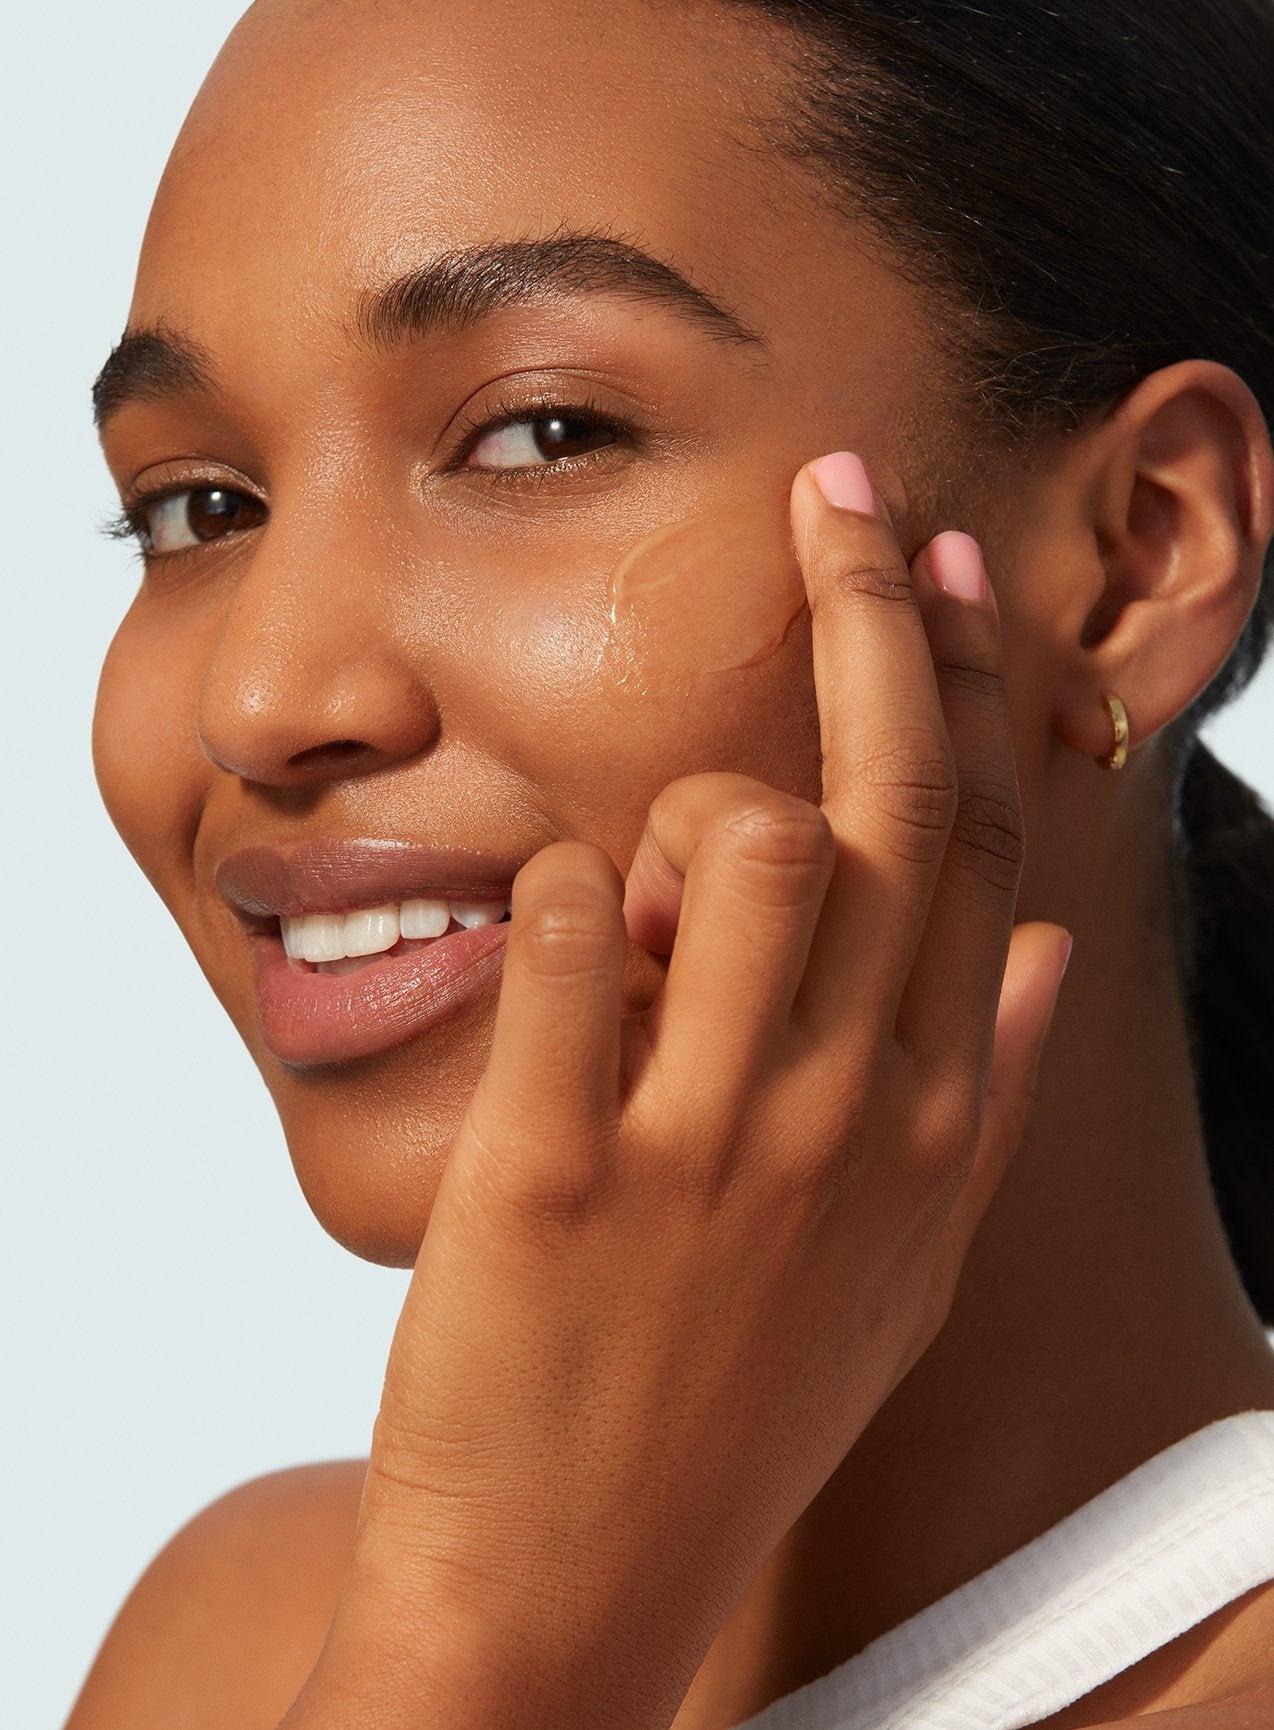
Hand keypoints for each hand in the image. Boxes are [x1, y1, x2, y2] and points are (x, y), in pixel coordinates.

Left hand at [296, 454, 1071, 1729]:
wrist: (575, 1587)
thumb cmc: (734, 1402)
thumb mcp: (898, 1266)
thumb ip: (985, 1105)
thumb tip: (1041, 959)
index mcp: (931, 1125)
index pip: (978, 847)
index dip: (966, 680)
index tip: (941, 562)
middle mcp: (844, 1115)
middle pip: (885, 801)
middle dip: (870, 609)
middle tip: (835, 496)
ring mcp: (705, 1144)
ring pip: (741, 841)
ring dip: (679, 819)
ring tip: (638, 903)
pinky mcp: (555, 1171)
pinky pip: (568, 935)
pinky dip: (559, 897)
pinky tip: (559, 933)